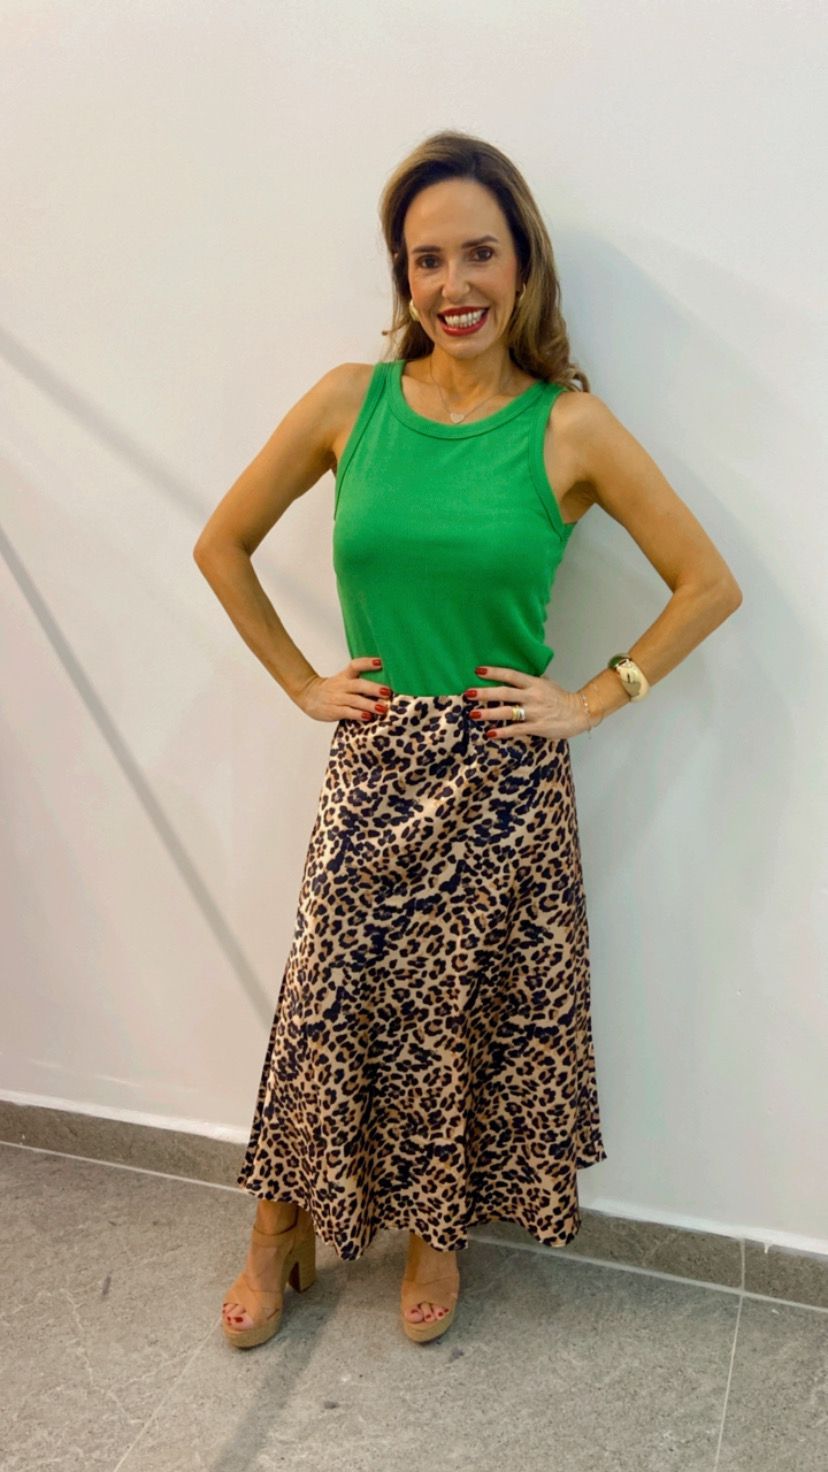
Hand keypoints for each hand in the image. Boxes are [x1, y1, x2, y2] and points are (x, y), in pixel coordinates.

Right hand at [294, 656, 391, 723]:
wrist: (308, 695)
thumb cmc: (332, 689)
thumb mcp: (343, 680)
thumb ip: (359, 682)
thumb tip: (384, 687)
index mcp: (345, 676)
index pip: (356, 665)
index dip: (367, 663)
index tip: (380, 663)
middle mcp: (342, 685)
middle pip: (359, 685)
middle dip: (374, 688)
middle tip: (387, 691)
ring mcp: (337, 698)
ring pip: (355, 700)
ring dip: (370, 704)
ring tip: (382, 708)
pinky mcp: (334, 711)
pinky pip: (347, 712)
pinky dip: (358, 714)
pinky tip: (368, 716)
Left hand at [467, 665, 588, 740]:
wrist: (579, 713)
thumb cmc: (560, 698)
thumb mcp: (546, 684)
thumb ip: (529, 681)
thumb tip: (511, 676)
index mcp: (534, 683)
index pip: (511, 675)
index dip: (494, 672)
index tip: (478, 671)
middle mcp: (532, 696)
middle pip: (505, 693)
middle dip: (485, 693)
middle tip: (468, 693)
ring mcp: (534, 712)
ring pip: (508, 712)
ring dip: (489, 714)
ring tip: (473, 714)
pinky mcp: (537, 727)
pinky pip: (516, 729)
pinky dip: (503, 732)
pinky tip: (490, 734)